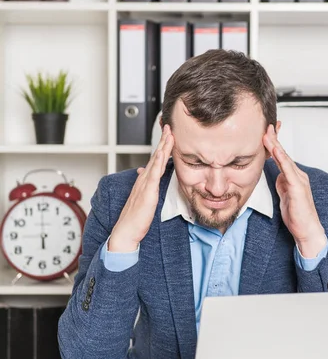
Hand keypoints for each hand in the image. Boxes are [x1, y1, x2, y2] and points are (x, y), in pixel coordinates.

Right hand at [108, 125, 173, 251]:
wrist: (126, 231)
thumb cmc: (136, 217)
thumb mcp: (144, 198)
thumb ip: (146, 184)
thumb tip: (144, 172)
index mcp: (145, 180)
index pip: (156, 160)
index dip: (162, 147)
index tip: (169, 134)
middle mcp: (144, 179)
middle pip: (156, 156)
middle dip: (163, 141)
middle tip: (170, 126)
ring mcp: (144, 185)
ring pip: (155, 162)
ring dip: (162, 147)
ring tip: (169, 134)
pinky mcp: (146, 193)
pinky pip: (153, 175)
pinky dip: (158, 163)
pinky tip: (162, 153)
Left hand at [263, 125, 325, 258]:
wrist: (307, 230)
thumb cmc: (297, 215)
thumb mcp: (284, 195)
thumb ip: (281, 184)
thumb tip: (276, 175)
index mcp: (293, 177)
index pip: (281, 157)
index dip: (273, 143)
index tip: (266, 131)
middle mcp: (297, 175)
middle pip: (283, 154)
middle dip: (274, 139)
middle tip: (266, 125)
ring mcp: (299, 180)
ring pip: (285, 159)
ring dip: (275, 145)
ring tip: (267, 134)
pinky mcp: (298, 188)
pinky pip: (288, 170)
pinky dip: (281, 159)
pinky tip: (276, 151)